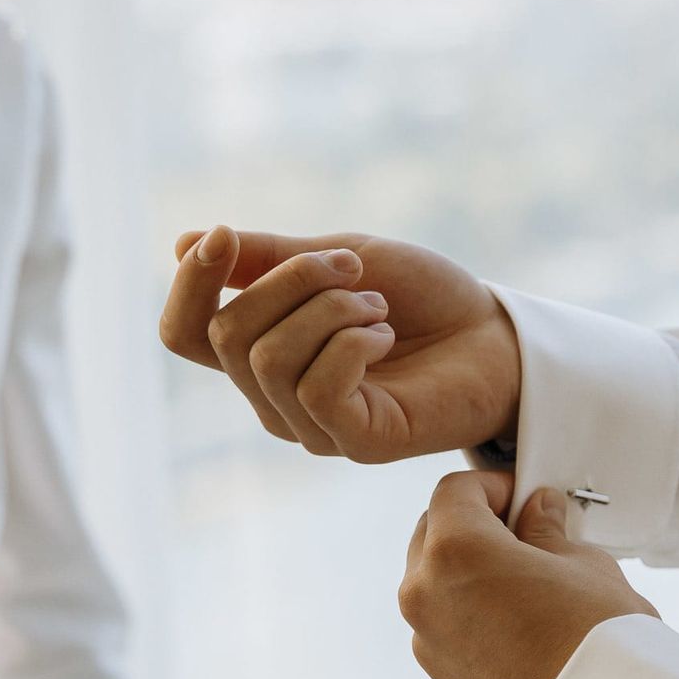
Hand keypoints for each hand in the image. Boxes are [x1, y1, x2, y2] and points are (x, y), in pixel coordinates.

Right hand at [158, 226, 520, 461]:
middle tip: (355, 271)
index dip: (189, 283)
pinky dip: (354, 342)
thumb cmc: (422, 299)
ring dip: (331, 309)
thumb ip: (267, 258)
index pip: (182, 334)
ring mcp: (311, 427)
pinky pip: (319, 387)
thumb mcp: (338, 259)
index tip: (227, 235)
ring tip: (378, 307)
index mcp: (260, 354)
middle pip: (228, 333)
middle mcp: (273, 399)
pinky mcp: (355, 443)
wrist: (496, 333)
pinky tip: (385, 337)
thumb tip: (182, 243)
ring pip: (270, 357)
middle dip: (289, 279)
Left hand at [399, 471, 657, 678]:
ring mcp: (430, 649)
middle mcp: (424, 598)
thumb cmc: (601, 638)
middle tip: (525, 536)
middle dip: (471, 528)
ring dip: (469, 580)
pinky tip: (524, 637)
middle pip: (432, 538)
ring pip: (435, 593)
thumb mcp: (585, 563)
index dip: (492, 487)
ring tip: (527, 589)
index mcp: (454, 552)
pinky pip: (450, 639)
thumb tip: (538, 513)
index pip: (454, 493)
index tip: (524, 496)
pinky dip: (474, 626)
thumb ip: (547, 532)